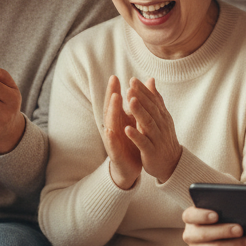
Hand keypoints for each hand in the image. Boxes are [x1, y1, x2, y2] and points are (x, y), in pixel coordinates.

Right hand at [101, 75, 141, 189]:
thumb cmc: (130, 143)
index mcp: (118, 121)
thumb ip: (134, 108)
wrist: (129, 168)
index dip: (114, 90)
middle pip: (110, 110)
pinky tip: (109, 131)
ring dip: (112, 112)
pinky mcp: (115, 154)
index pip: (115, 104)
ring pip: (110, 124)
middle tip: (114, 82)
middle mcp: (112, 128)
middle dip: (112, 96)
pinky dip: (110, 138)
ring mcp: (112, 141)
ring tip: (115, 99)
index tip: (115, 76)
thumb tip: (136, 89)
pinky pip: (111, 145)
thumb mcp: (133, 123)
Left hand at [124, 77, 181, 183]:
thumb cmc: (163, 137)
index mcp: (162, 116)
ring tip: (130, 102)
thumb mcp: (161, 117)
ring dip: (139, 112)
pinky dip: (136, 136)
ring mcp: (157, 139)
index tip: (133, 80)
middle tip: (131, 86)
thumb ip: (155, 99)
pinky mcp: (151, 152)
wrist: (172, 163)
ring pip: (148, 124)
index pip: (153, 100)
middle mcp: (161, 125)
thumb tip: (150, 79)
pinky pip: (143, 143)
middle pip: (151, 109)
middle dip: (141, 97)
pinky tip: (127, 129)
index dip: (143, 90)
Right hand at [182, 205, 245, 245]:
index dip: (202, 216)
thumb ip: (223, 211)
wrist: (219, 239)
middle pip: (204, 234)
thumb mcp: (219, 213)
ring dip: (234, 244)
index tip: (216, 215)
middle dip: (224, 231)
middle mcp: (189, 235)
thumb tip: (238, 213)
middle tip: (240, 229)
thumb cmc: (219, 220)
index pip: (190, 216)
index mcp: (190, 218)